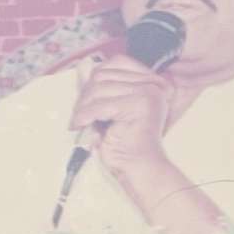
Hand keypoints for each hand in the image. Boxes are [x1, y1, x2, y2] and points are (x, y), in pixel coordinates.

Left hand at [69, 52, 173, 181]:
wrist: (140, 170)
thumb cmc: (125, 146)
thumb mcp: (108, 111)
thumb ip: (99, 89)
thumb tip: (82, 66)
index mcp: (151, 83)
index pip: (116, 62)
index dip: (95, 79)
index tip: (87, 101)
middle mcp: (153, 84)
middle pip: (105, 74)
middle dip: (86, 95)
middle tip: (80, 115)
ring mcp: (149, 93)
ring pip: (100, 87)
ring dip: (84, 106)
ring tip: (81, 123)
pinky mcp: (141, 105)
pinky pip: (102, 104)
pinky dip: (87, 115)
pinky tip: (82, 125)